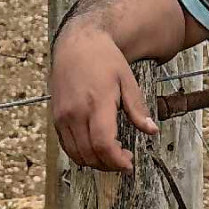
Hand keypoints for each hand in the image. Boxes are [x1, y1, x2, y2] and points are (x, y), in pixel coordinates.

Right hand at [50, 24, 158, 171]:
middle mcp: (75, 112)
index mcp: (97, 103)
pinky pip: (66, 145)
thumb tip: (152, 131)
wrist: (76, 43)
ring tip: (111, 155)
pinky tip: (95, 148)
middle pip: (90, 154)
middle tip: (124, 160)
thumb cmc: (104, 59)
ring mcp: (63, 116)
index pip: (104, 144)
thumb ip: (137, 108)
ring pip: (76, 154)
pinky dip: (80, 153)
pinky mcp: (56, 117)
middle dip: (109, 165)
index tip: (129, 164)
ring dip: (94, 162)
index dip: (117, 161)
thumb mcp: (127, 79)